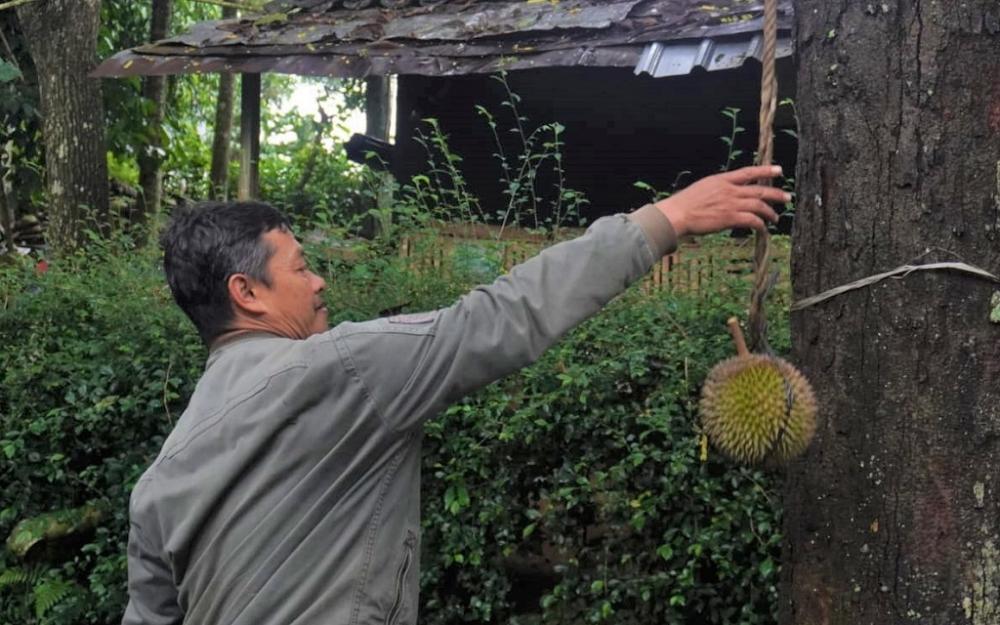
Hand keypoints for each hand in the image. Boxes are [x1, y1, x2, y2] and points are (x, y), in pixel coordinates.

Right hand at [654, 165, 787, 237]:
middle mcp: (729, 190)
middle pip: (759, 190)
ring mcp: (731, 203)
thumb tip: (726, 195)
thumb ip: (717, 190)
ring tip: (775, 218)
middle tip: (787, 197)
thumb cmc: (684, 204)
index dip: (765, 171)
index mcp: (722, 180)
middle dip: (776, 194)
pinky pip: (752, 220)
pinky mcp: (730, 218)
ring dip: (770, 212)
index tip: (778, 170)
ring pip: (759, 205)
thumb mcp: (702, 189)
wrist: (677, 214)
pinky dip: (760, 225)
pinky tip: (763, 229)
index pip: (748, 172)